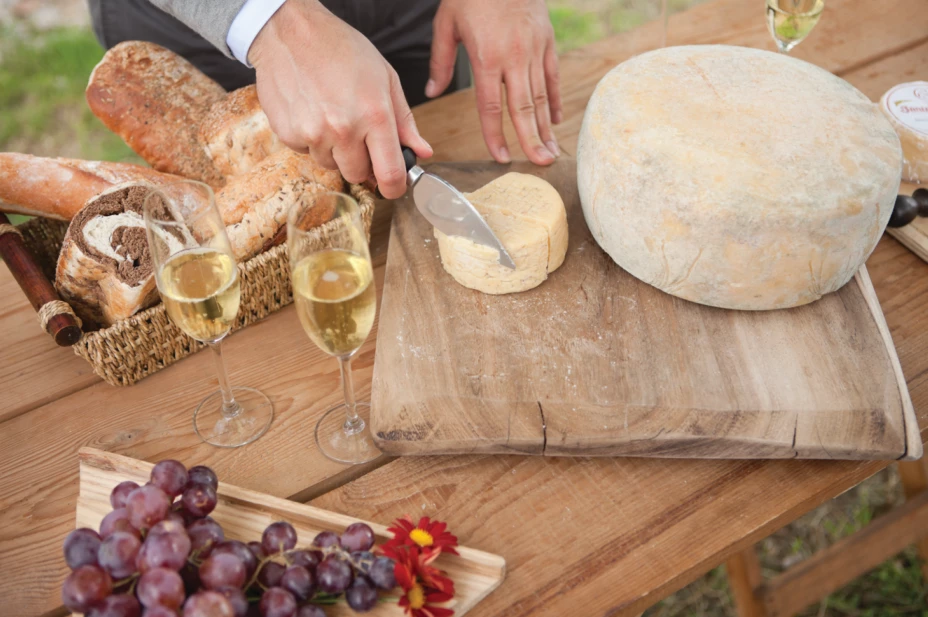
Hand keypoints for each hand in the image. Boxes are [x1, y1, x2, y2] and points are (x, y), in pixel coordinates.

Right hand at [249, 0, 432, 198]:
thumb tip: (422, 151)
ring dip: (335, 151)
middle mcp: (344, 130)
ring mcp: (313, 135)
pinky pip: (307, 153)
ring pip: (331, 166)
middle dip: (362, 163)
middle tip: (358, 135)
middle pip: (358, 175)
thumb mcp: (385, 78)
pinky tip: (312, 112)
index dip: (394, 188)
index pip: (390, 174)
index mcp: (375, 115)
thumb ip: (405, 120)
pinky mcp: (289, 135)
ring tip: (331, 116)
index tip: (393, 187)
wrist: (290, 32)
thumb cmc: (340, 49)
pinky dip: (311, 140)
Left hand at [426, 0, 560, 165]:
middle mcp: (513, 58)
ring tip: (551, 152)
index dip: (495, 136)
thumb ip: (441, 61)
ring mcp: (534, 50)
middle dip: (531, 140)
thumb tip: (432, 92)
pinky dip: (554, 100)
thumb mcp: (447, 23)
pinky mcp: (547, 41)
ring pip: (540, 97)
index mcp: (486, 57)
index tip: (500, 158)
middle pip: (522, 109)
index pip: (491, 107)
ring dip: (546, 128)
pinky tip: (555, 121)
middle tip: (540, 165)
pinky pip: (552, 77)